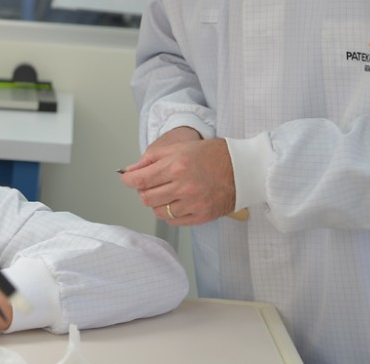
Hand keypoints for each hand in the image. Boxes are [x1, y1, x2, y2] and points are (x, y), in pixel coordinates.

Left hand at [119, 127, 236, 225]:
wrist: (242, 168)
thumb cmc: (212, 155)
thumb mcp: (179, 147)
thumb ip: (152, 158)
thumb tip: (130, 170)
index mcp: (176, 167)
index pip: (140, 180)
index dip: (128, 180)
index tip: (126, 179)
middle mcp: (183, 187)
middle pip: (146, 198)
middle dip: (143, 191)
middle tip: (150, 184)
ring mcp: (192, 204)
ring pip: (158, 211)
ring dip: (157, 203)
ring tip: (167, 192)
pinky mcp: (201, 216)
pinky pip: (174, 221)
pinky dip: (170, 213)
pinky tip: (177, 202)